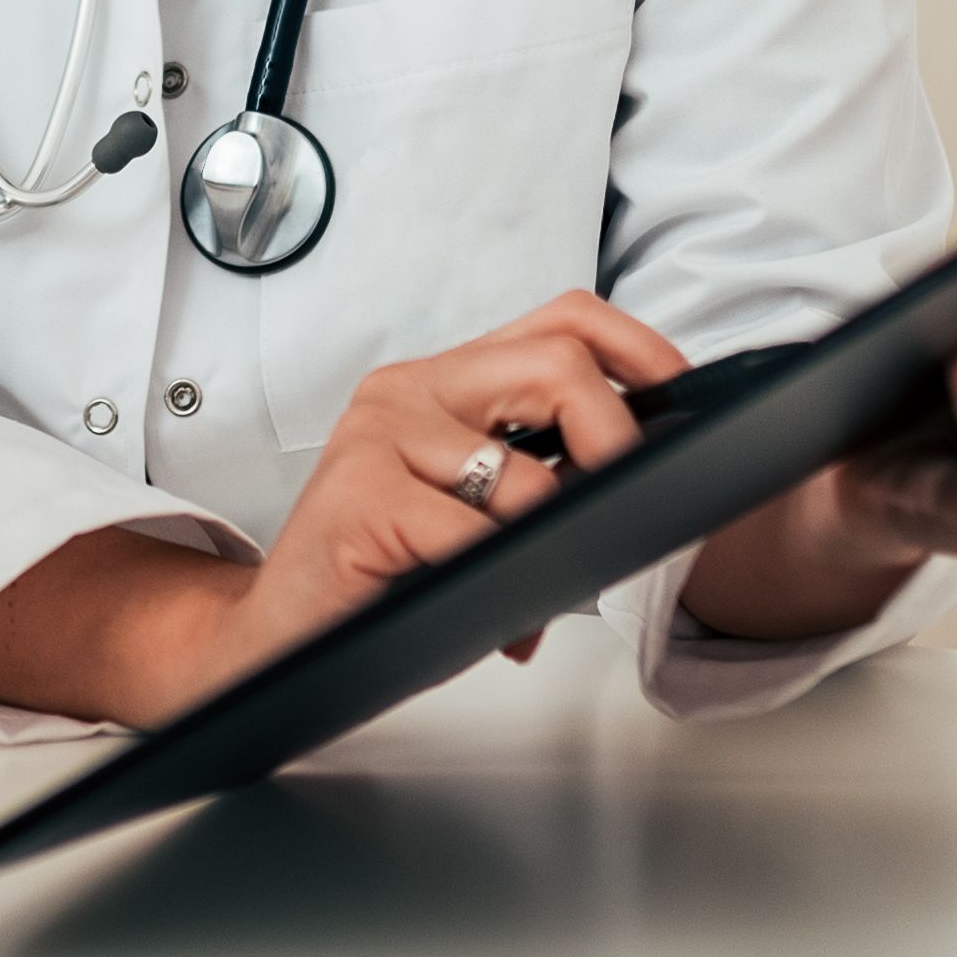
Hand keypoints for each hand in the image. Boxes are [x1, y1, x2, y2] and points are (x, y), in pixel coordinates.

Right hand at [0, 291, 677, 725]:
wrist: (276, 637)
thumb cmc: (384, 577)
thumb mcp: (473, 511)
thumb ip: (538, 480)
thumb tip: (640, 483)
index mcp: (443, 383)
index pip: (561, 319)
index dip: (637, 349)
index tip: (680, 395)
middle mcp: (408, 390)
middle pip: (556, 364)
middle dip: (615, 439)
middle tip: (624, 498)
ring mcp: (378, 437)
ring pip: (524, 472)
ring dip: (546, 540)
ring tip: (523, 585)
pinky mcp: (359, 497)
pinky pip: (472, 537)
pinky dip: (495, 582)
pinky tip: (477, 606)